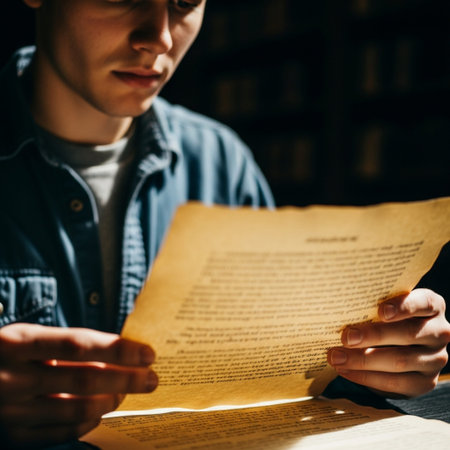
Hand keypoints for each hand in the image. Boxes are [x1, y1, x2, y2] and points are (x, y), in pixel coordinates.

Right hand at [0, 323, 157, 447]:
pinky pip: (63, 431)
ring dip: (112, 400)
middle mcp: (13, 377)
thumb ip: (67, 345)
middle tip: (152, 379)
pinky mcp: (12, 436)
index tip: (147, 353)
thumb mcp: (27, 338)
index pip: (78, 344)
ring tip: (127, 392)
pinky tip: (102, 410)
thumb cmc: (5, 354)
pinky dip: (90, 421)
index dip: (117, 349)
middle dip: (127, 379)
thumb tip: (119, 351)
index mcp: (18, 342)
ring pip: (78, 409)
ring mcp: (11, 411)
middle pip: (85, 380)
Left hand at [327, 289, 449, 397]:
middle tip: (346, 337)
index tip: (380, 311)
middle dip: (373, 336)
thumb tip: (341, 306)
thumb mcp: (385, 306)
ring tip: (337, 357)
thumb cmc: (386, 318)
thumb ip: (373, 304)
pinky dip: (366, 377)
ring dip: (363, 360)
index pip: (424, 303)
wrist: (400, 346)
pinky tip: (345, 370)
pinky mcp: (425, 382)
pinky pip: (395, 383)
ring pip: (400, 361)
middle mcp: (439, 332)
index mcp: (432, 306)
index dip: (403, 307)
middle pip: (408, 333)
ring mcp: (435, 359)